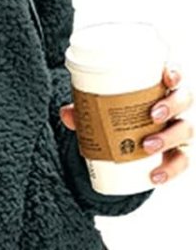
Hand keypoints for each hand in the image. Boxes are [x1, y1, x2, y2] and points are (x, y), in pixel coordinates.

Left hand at [58, 63, 192, 185]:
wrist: (127, 142)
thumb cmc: (118, 115)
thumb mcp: (102, 109)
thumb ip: (85, 110)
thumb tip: (66, 113)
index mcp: (160, 87)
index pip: (175, 74)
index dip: (175, 72)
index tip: (167, 77)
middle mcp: (175, 106)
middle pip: (184, 100)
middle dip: (171, 105)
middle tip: (152, 115)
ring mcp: (179, 128)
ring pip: (186, 129)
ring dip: (169, 138)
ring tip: (147, 146)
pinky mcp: (178, 152)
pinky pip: (181, 161)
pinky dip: (170, 171)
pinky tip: (155, 176)